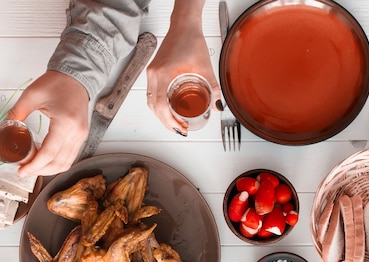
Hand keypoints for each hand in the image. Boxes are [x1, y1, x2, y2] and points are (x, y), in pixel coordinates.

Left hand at [6, 71, 89, 176]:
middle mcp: (76, 133)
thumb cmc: (58, 83)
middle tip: (25, 170)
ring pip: (65, 164)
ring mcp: (81, 136)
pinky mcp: (81, 137)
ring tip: (33, 166)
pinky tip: (45, 160)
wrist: (76, 77)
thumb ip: (17, 113)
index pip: (48, 154)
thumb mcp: (31, 95)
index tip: (22, 170)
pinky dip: (56, 162)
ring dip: (49, 169)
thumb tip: (4, 128)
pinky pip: (70, 157)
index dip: (33, 166)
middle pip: (58, 163)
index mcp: (65, 123)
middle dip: (39, 171)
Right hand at [146, 2, 221, 134]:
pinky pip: (152, 94)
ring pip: (151, 102)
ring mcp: (151, 73)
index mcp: (163, 73)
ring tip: (175, 123)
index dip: (169, 121)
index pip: (161, 105)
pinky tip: (169, 110)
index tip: (180, 128)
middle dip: (166, 122)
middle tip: (180, 129)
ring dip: (161, 115)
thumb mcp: (205, 67)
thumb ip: (213, 87)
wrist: (184, 25)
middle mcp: (154, 74)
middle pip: (154, 107)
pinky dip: (159, 105)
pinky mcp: (153, 71)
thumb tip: (217, 105)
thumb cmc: (191, 40)